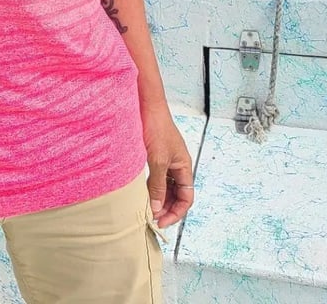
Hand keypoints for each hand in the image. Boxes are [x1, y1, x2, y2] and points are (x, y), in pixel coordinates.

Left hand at [143, 105, 194, 228]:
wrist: (146, 104)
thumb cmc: (156, 127)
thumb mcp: (158, 160)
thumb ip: (158, 185)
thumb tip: (156, 209)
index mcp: (184, 166)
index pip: (186, 198)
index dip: (175, 212)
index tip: (160, 222)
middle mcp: (177, 165)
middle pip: (176, 195)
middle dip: (166, 208)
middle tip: (150, 218)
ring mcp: (166, 160)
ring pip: (165, 187)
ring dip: (157, 199)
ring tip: (144, 209)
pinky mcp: (154, 155)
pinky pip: (155, 178)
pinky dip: (150, 187)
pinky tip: (140, 193)